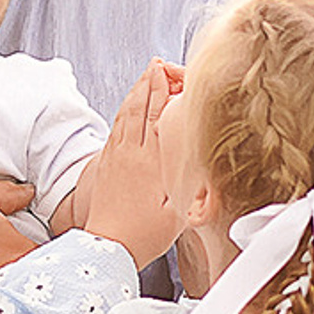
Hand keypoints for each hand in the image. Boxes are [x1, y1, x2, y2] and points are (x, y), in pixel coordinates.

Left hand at [84, 59, 184, 269]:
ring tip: (143, 79)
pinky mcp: (106, 166)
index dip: (160, 89)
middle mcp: (129, 154)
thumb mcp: (180, 214)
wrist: (106, 248)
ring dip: (134, 94)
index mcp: (149, 161)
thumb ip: (193, 187)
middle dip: (147, 83)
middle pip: (137, 107)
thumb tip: (207, 169)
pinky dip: (123, 113)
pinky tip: (127, 111)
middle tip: (155, 65)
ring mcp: (115, 158)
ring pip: (124, 116)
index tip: (164, 70)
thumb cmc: (143, 235)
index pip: (154, 114)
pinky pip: (115, 130)